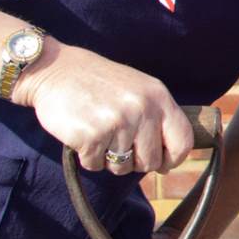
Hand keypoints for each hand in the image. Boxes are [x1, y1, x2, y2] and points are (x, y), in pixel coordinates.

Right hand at [14, 40, 192, 173]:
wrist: (56, 70)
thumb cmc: (99, 83)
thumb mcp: (138, 89)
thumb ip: (157, 117)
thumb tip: (170, 159)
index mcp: (158, 96)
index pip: (183, 141)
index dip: (173, 159)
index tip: (162, 164)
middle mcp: (141, 109)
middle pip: (151, 161)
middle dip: (135, 162)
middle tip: (118, 144)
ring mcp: (117, 123)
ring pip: (122, 167)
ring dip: (108, 158)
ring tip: (99, 133)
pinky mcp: (91, 136)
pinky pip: (96, 165)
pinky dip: (88, 156)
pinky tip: (83, 134)